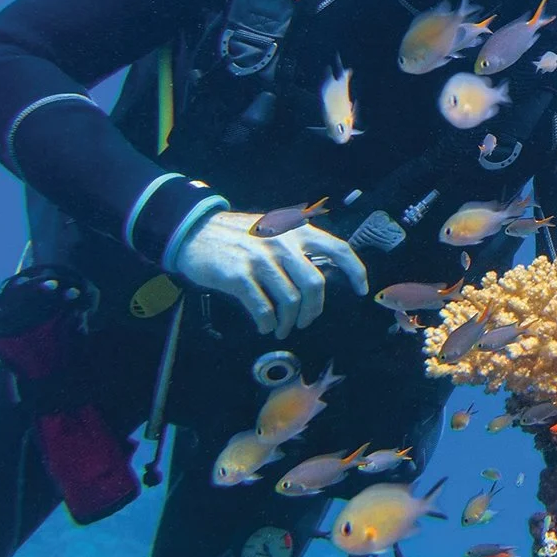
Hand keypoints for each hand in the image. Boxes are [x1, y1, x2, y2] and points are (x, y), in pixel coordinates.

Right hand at [168, 211, 367, 338]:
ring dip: (289, 322)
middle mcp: (283, 243)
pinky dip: (267, 323)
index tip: (361, 291)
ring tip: (283, 328)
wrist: (195, 231)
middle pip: (314, 285)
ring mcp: (261, 259)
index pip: (338, 249)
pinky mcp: (239, 276)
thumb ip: (297, 246)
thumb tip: (320, 275)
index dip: (355, 271)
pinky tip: (265, 326)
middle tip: (306, 321)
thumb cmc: (239, 235)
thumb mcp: (274, 228)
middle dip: (314, 310)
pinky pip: (263, 309)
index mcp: (296, 230)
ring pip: (290, 301)